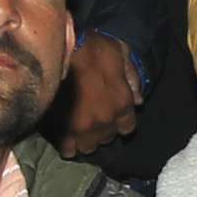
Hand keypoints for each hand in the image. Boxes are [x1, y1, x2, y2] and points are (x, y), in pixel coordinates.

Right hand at [54, 31, 144, 150]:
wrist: (57, 51)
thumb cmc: (89, 47)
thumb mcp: (119, 52)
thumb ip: (131, 77)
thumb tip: (139, 101)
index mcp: (122, 103)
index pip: (127, 128)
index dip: (118, 122)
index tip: (110, 116)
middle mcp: (106, 121)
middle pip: (107, 138)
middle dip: (101, 130)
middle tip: (90, 118)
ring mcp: (84, 129)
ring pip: (88, 147)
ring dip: (84, 139)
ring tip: (76, 128)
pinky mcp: (62, 132)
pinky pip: (67, 150)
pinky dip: (66, 145)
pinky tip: (63, 135)